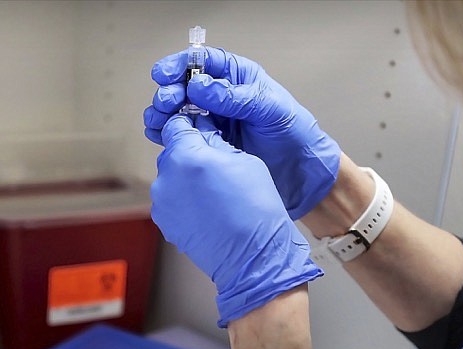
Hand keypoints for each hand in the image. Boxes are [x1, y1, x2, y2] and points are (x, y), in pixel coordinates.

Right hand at [144, 48, 340, 219]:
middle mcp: (222, 98)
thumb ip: (235, 97)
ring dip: (164, 113)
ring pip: (177, 111)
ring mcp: (214, 122)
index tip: (164, 74)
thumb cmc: (294, 134)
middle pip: (184, 86)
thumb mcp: (269, 108)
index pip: (203, 62)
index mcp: (238, 78)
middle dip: (169, 92)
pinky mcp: (209, 145)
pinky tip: (163, 136)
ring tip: (160, 120)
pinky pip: (181, 136)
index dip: (180, 65)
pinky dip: (168, 135)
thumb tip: (200, 85)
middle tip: (167, 102)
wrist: (302, 172)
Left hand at [151, 114, 322, 326]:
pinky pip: (171, 200)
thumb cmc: (256, 209)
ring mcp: (162, 202)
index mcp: (188, 156)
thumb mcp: (245, 161)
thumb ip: (216, 142)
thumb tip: (203, 133)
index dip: (190, 126)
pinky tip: (206, 210)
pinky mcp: (164, 222)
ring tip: (213, 195)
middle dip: (189, 155)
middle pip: (172, 152)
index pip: (175, 125)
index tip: (200, 132)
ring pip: (170, 178)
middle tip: (214, 169)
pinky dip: (184, 201)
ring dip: (185, 179)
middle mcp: (167, 177)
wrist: (253, 257)